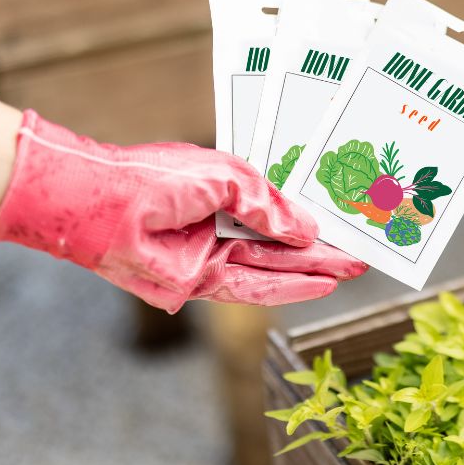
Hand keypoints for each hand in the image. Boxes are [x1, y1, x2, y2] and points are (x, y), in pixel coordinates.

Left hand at [0, 111, 365, 311]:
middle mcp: (219, 227)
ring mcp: (211, 257)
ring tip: (350, 270)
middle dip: (321, 251)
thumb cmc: (156, 176)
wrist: (102, 203)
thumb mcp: (226, 177)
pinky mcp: (201, 283)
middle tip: (361, 255)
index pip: (276, 211)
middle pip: (280, 245)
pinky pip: (252, 288)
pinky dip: (287, 289)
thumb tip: (305, 231)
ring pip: (272, 269)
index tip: (344, 224)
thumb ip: (268, 205)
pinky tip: (319, 285)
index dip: (310, 220)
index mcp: (223, 195)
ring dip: (312, 271)